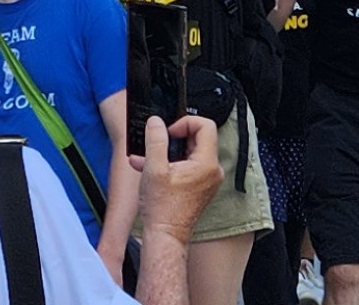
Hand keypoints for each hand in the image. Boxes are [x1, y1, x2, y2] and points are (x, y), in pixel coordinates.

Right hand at [134, 115, 221, 237]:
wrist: (165, 235)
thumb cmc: (162, 208)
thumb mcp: (154, 168)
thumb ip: (155, 140)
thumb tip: (156, 122)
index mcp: (206, 164)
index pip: (205, 126)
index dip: (185, 122)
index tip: (168, 131)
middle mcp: (212, 171)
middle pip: (198, 138)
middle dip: (173, 137)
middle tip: (157, 142)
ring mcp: (207, 180)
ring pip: (189, 152)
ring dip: (167, 151)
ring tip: (146, 157)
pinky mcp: (200, 187)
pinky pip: (187, 166)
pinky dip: (170, 164)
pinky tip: (149, 168)